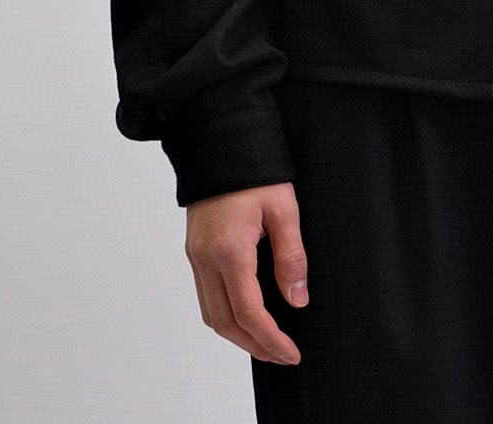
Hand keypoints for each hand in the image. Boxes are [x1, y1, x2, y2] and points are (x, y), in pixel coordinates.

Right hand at [185, 181, 308, 363]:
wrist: (220, 138)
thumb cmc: (252, 167)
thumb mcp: (283, 207)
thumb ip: (291, 256)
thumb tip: (297, 298)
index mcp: (229, 250)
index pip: (248, 312)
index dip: (270, 339)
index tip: (290, 352)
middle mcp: (206, 258)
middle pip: (224, 322)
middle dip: (253, 345)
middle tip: (281, 354)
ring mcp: (196, 255)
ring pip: (210, 313)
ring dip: (237, 334)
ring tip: (265, 341)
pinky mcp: (194, 249)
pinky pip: (205, 295)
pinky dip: (224, 314)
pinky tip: (244, 313)